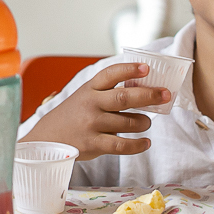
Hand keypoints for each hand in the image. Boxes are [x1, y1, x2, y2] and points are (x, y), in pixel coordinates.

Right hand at [20, 63, 169, 160]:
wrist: (48, 138)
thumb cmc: (73, 115)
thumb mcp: (84, 96)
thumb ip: (107, 93)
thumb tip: (143, 90)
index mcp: (89, 88)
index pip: (111, 74)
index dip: (129, 69)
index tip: (147, 68)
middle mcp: (91, 103)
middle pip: (124, 97)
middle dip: (148, 95)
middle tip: (165, 94)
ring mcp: (92, 123)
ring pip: (127, 122)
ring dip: (144, 122)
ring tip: (147, 122)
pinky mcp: (93, 143)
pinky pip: (122, 145)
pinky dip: (138, 145)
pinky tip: (146, 142)